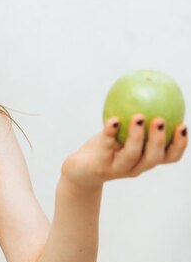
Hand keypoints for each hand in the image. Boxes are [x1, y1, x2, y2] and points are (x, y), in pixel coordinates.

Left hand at [61, 114, 187, 188]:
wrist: (81, 170)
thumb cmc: (106, 148)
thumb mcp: (122, 135)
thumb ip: (136, 122)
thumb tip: (149, 91)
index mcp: (145, 160)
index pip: (169, 157)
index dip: (179, 144)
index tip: (183, 126)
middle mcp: (135, 167)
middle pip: (153, 157)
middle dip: (159, 139)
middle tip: (160, 120)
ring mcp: (117, 167)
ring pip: (131, 154)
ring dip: (136, 135)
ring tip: (138, 117)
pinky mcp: (100, 164)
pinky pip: (106, 145)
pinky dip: (111, 132)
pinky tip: (113, 119)